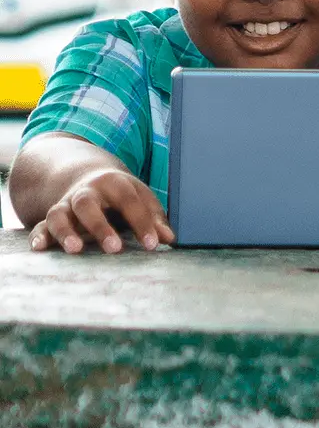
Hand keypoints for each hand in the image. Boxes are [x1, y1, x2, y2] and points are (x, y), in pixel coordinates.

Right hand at [29, 168, 174, 253]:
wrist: (88, 177)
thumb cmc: (121, 194)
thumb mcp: (140, 198)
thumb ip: (154, 217)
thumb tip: (170, 239)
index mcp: (115, 183)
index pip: (130, 200)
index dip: (142, 222)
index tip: (152, 244)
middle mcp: (87, 192)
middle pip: (89, 205)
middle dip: (100, 227)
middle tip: (115, 249)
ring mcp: (67, 204)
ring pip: (60, 214)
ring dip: (66, 232)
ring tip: (75, 250)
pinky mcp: (52, 217)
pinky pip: (40, 225)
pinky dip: (39, 236)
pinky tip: (39, 248)